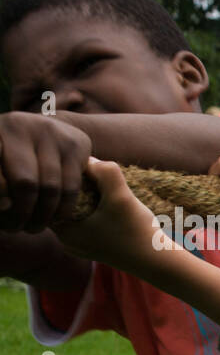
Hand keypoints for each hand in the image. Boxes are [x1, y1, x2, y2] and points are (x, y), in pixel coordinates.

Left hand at [0, 112, 92, 232]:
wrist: (44, 132)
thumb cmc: (10, 155)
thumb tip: (6, 206)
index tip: (2, 216)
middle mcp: (22, 125)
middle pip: (26, 184)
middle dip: (22, 214)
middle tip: (19, 229)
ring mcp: (53, 133)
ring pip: (52, 188)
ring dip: (44, 216)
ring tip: (36, 227)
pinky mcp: (77, 144)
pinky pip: (72, 186)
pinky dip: (63, 208)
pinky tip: (56, 217)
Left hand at [50, 157, 165, 270]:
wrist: (160, 263)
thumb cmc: (138, 233)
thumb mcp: (121, 196)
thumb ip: (105, 172)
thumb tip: (90, 159)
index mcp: (63, 230)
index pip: (55, 192)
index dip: (72, 178)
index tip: (94, 176)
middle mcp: (67, 241)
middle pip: (65, 201)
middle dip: (82, 188)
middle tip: (103, 183)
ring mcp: (81, 246)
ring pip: (79, 211)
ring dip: (93, 198)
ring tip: (113, 196)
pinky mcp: (96, 249)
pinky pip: (90, 222)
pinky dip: (100, 211)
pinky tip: (119, 211)